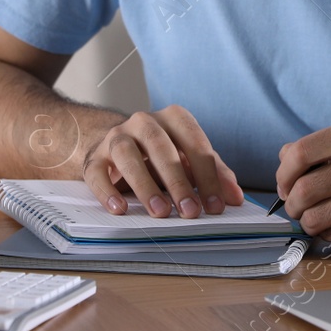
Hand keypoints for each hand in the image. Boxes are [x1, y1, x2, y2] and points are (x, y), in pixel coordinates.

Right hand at [82, 105, 245, 218]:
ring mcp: (116, 137)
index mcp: (173, 118)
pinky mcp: (94, 156)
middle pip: (161, 146)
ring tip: (160, 212)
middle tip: (190, 211)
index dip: (208, 176)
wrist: (116, 147)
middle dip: (178, 181)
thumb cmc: (160, 154)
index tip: (216, 206)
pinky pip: (97, 172)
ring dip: (145, 185)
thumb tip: (235, 198)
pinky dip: (107, 191)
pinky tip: (119, 208)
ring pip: (127, 155)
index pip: (194, 143)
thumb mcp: (190, 159)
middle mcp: (143, 122)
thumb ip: (214, 174)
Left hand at [275, 120, 330, 255]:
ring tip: (320, 215)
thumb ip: (319, 149)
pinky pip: (329, 234)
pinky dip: (329, 233)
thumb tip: (283, 159)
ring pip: (311, 216)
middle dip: (292, 202)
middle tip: (297, 205)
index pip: (300, 152)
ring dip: (307, 220)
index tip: (285, 183)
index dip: (284, 173)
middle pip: (303, 188)